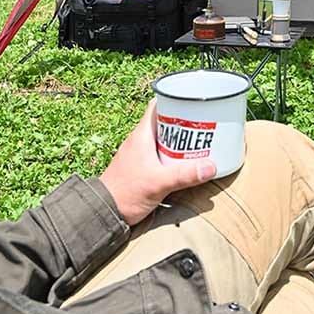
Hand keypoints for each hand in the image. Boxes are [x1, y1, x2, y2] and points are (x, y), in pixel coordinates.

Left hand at [100, 100, 216, 225]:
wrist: (103, 212)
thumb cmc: (124, 194)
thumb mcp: (158, 183)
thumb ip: (184, 175)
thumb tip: (211, 166)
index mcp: (141, 135)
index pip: (157, 106)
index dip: (174, 101)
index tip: (193, 103)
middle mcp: (140, 141)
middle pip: (164, 122)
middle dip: (184, 123)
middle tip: (204, 126)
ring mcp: (140, 154)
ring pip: (164, 139)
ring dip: (180, 141)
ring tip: (199, 144)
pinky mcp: (141, 167)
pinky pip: (161, 154)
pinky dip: (174, 155)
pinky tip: (185, 164)